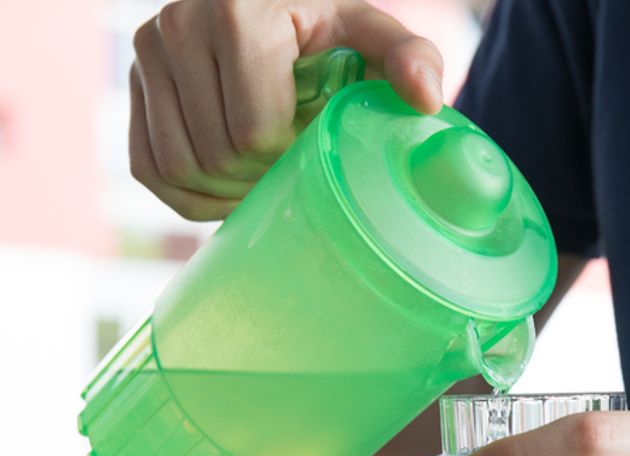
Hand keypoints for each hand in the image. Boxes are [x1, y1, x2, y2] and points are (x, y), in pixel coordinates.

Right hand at [131, 0, 444, 219]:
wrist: (279, 10)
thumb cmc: (332, 31)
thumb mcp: (373, 36)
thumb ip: (410, 58)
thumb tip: (426, 100)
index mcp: (237, 16)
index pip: (254, 133)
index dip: (290, 159)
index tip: (315, 146)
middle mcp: (176, 26)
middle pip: (215, 156)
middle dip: (260, 177)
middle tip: (294, 166)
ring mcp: (147, 54)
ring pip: (178, 168)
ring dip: (226, 191)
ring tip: (266, 172)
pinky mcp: (134, 84)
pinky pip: (149, 168)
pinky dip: (189, 194)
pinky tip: (230, 183)